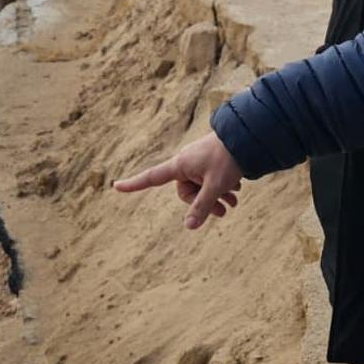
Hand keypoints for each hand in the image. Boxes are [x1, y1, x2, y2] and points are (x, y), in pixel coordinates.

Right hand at [113, 131, 243, 229]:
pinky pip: (208, 179)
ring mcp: (198, 160)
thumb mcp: (215, 186)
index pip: (151, 177)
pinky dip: (221, 187)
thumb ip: (202, 207)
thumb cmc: (229, 159)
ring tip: (234, 203)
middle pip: (186, 191)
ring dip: (216, 196)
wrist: (248, 137)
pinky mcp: (210, 160)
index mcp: (180, 165)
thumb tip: (188, 227)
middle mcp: (186, 162)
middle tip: (225, 210)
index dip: (134, 184)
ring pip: (201, 187)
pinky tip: (237, 190)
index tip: (116, 186)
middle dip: (204, 202)